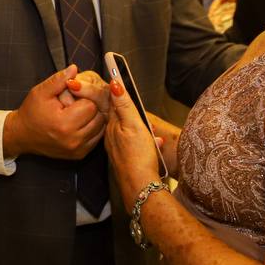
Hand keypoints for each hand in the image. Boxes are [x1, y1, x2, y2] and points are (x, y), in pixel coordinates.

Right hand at [4, 65, 104, 160]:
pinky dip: (93, 128)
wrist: (22, 135)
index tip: (75, 94)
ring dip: (94, 117)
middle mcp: (73, 140)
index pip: (90, 104)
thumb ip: (58, 80)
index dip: (84, 96)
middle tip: (78, 102)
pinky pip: (96, 137)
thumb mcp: (41, 92)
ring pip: (101, 127)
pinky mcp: (79, 154)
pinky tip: (81, 121)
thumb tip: (74, 69)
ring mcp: (77, 149)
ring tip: (80, 111)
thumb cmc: (31, 112)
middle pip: (98, 116)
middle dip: (91, 106)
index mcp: (64, 124)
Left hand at [104, 80, 163, 204]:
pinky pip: (132, 143)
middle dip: (126, 108)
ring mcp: (116, 147)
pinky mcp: (124, 158)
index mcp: (112, 125)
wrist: (140, 187)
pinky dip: (142, 140)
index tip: (115, 76)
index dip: (114, 89)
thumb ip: (124, 106)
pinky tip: (154, 143)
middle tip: (135, 101)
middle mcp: (111, 135)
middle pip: (118, 115)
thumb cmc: (138, 157)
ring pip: (126, 129)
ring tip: (149, 126)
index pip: (110, 101)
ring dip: (136, 124)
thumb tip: (114, 84)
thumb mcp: (134, 126)